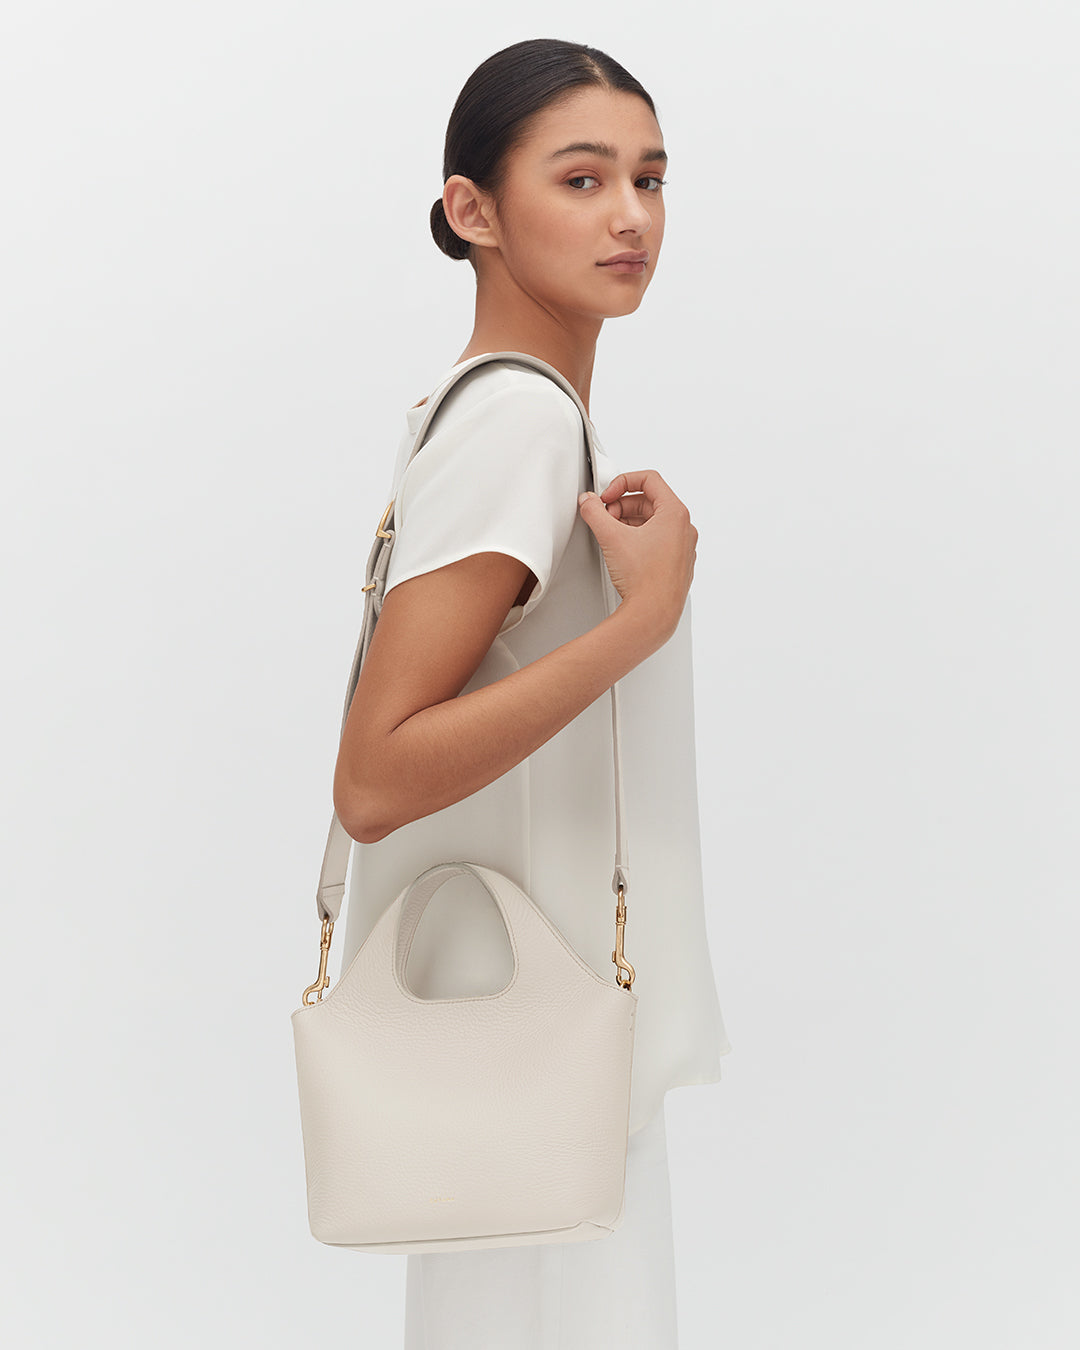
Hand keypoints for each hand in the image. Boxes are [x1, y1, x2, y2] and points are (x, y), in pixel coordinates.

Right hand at [578, 469, 697, 648]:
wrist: (652, 615)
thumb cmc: (644, 580)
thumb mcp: (611, 536)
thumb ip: (594, 512)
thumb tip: (588, 502)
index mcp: (675, 514)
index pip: (649, 479)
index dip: (622, 482)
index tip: (607, 495)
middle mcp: (684, 529)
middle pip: (649, 501)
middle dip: (622, 505)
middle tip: (604, 516)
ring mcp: (682, 548)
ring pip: (653, 522)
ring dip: (628, 521)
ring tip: (611, 533)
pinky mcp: (676, 564)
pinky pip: (657, 540)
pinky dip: (638, 538)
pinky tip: (623, 551)